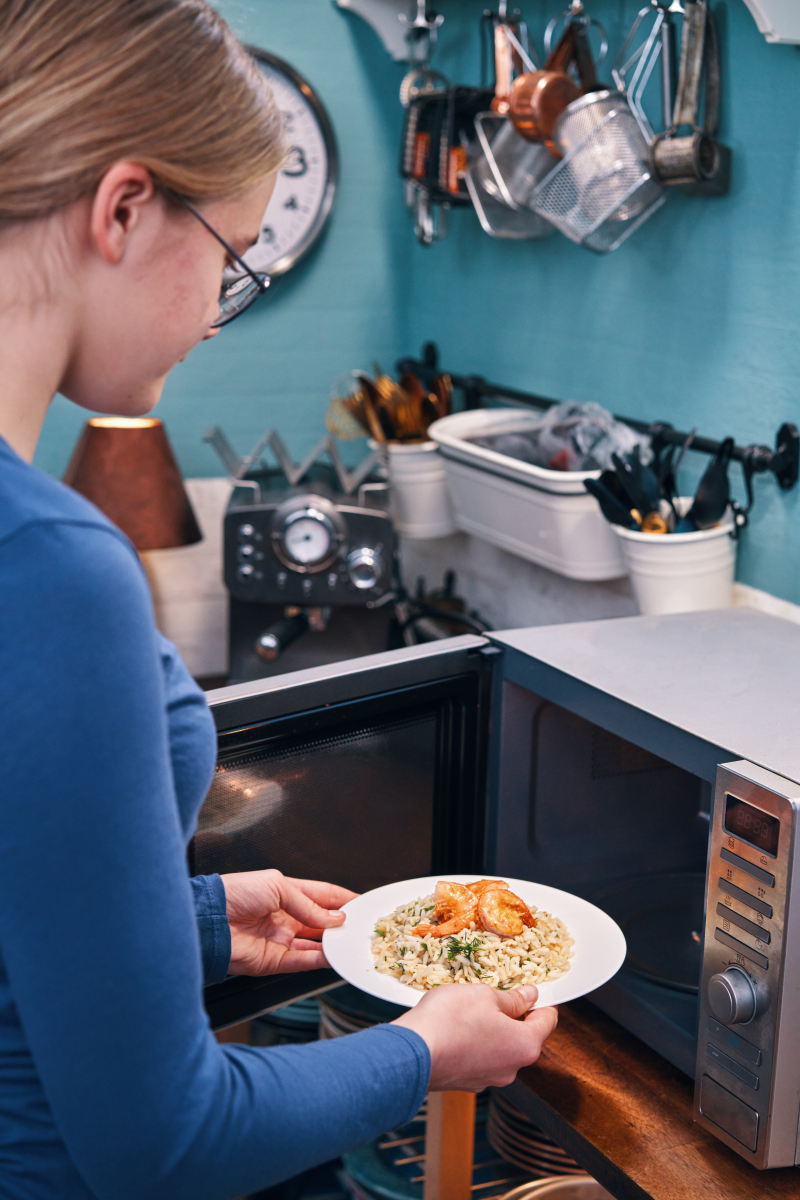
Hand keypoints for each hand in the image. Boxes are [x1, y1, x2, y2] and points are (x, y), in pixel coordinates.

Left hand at [219, 869, 356, 975]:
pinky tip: (333, 956)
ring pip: (316, 945)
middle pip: (322, 923)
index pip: (322, 896)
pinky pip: (302, 961)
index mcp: (286, 893)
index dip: (342, 900)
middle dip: (342, 925)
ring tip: (352, 943)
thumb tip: (335, 918)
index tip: (363, 903)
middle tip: (362, 927)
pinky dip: (319, 960)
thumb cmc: (235, 893)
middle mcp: (285, 917)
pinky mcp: (273, 961)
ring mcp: (280, 940)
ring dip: (334, 944)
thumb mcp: (277, 886)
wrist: (208, 919)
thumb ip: (308, 904)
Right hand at [392, 984, 557, 1090]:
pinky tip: (457, 1028)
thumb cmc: (450, 1021)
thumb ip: (512, 998)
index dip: (543, 1001)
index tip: (535, 990)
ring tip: (471, 1010)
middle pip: (524, 1037)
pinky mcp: (466, 1082)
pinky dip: (474, 1044)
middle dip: (513, 1016)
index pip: (548, 1021)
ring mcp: (488, 1079)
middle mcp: (511, 1069)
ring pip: (500, 1049)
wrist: (412, 1052)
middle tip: (496, 995)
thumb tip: (529, 996)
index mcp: (524, 1045)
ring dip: (492, 1030)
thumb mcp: (485, 995)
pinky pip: (479, 1059)